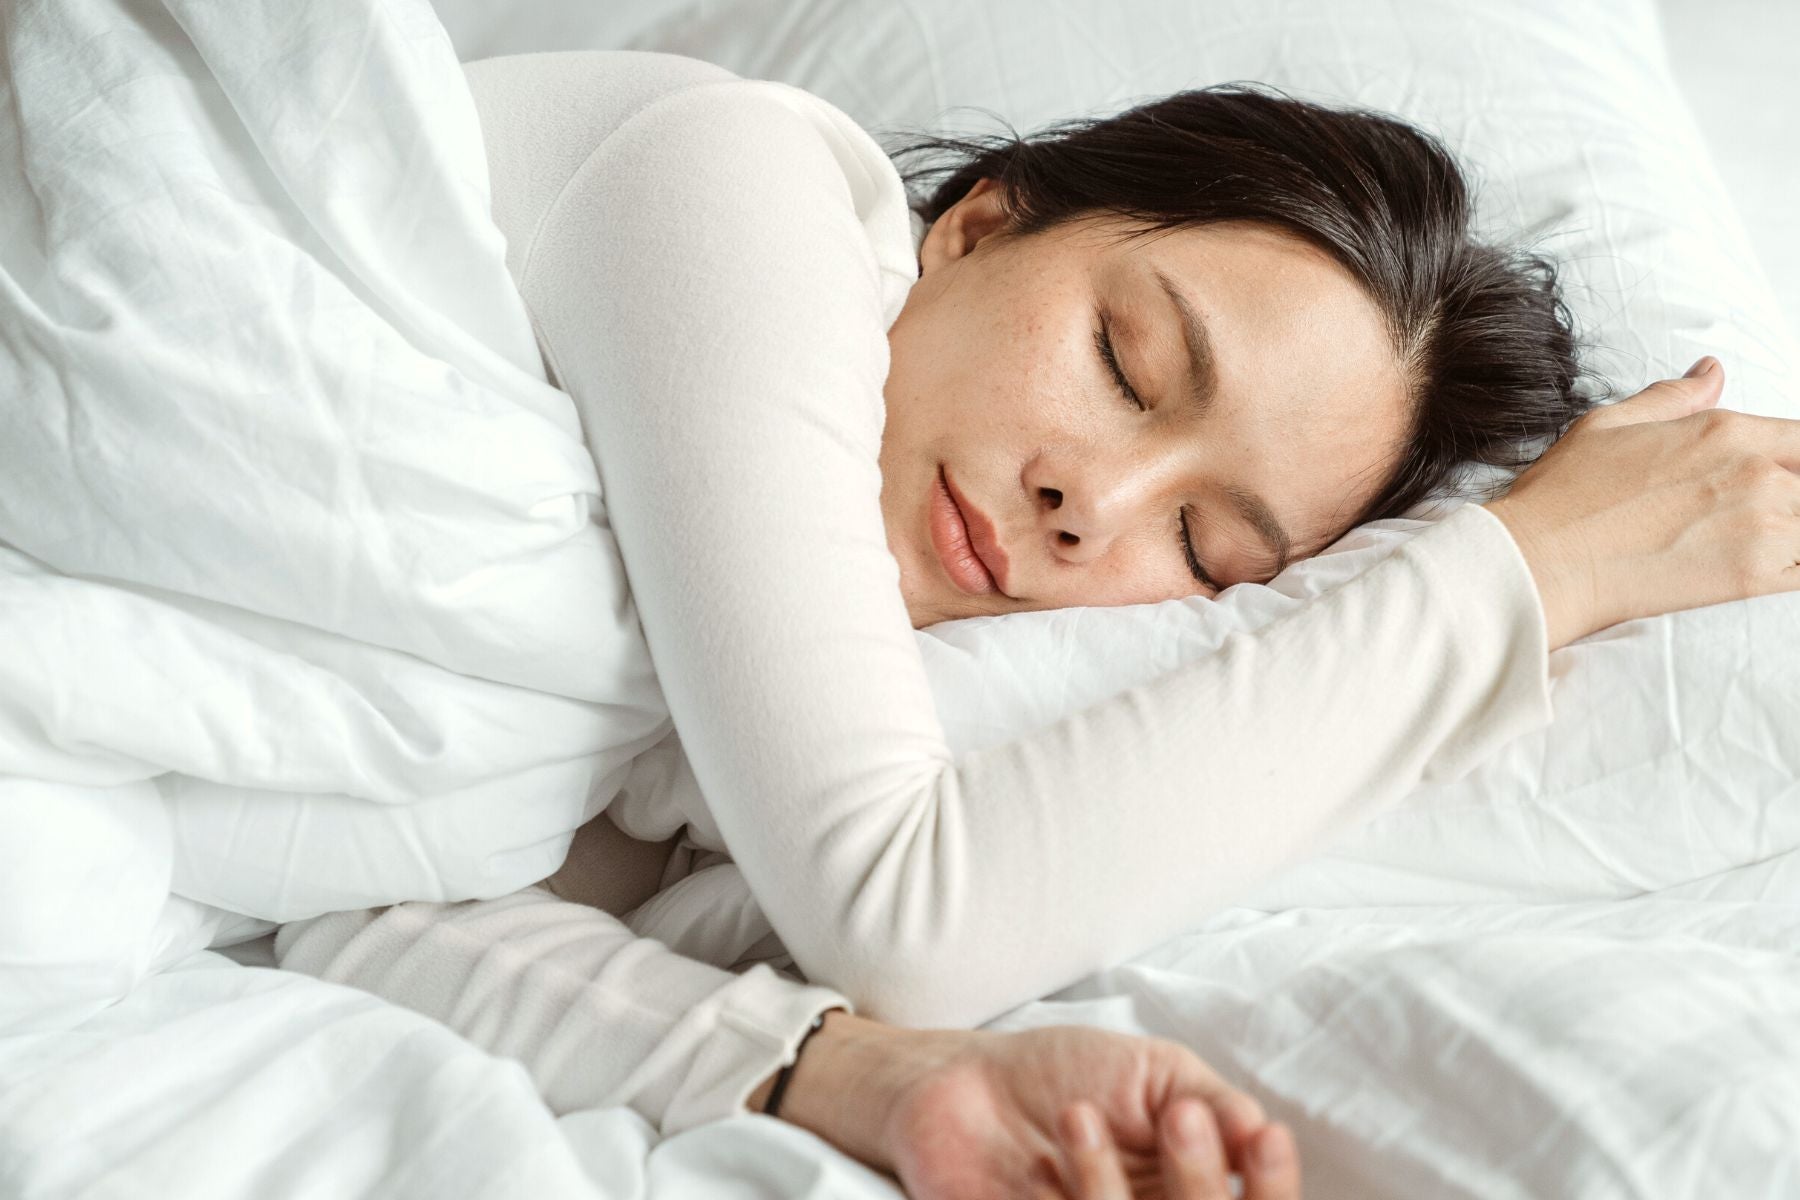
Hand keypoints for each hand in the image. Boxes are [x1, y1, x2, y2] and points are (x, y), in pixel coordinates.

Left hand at [1043, 1098, 1297, 1199]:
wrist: (963, 1088)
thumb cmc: (1066, 1073)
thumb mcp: (1154, 1073)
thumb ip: (1215, 1104)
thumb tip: (1261, 1131)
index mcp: (1200, 1187)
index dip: (1272, 1184)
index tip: (1263, 1140)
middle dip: (1199, 1178)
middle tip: (1179, 1118)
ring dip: (1105, 1182)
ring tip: (1076, 1116)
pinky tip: (1037, 1166)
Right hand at [1485, 357, 1799, 647]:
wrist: (1542, 562)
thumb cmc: (1564, 496)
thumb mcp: (1610, 424)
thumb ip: (1674, 399)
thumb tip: (1711, 373)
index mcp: (1726, 431)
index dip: (1795, 458)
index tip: (1778, 475)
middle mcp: (1755, 473)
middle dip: (1789, 498)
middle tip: (1742, 515)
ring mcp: (1761, 527)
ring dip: (1789, 533)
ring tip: (1749, 543)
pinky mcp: (1753, 578)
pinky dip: (1794, 567)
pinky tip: (1765, 568)